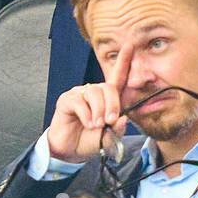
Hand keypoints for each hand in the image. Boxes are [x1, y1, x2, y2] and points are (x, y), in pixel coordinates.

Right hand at [46, 44, 131, 163]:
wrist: (70, 150)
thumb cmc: (90, 140)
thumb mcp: (109, 137)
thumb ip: (118, 127)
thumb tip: (122, 117)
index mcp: (106, 99)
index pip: (117, 78)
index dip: (124, 62)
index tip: (130, 46)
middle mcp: (93, 93)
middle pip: (107, 87)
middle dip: (112, 104)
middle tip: (110, 120)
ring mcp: (79, 95)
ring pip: (94, 93)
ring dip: (99, 111)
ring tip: (96, 125)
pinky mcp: (66, 100)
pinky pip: (80, 102)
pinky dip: (87, 115)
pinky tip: (87, 123)